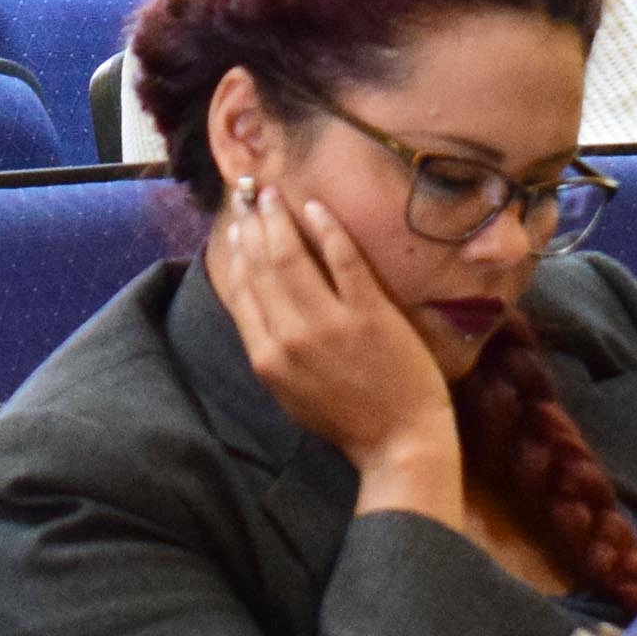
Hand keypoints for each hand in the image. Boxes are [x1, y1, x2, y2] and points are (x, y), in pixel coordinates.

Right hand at [202, 178, 462, 502]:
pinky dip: (327, 228)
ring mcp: (330, 323)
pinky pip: (342, 258)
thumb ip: (269, 350)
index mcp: (267, 359)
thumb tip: (254, 303)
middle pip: (262, 267)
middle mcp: (291, 337)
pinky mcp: (369, 312)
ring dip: (278, 220)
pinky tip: (316, 207)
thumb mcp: (291, 393)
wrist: (399, 441)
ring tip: (272, 194)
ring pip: (292, 257)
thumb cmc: (346, 419)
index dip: (237, 254)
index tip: (237, 227)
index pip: (242, 292)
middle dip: (253, 226)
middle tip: (251, 197)